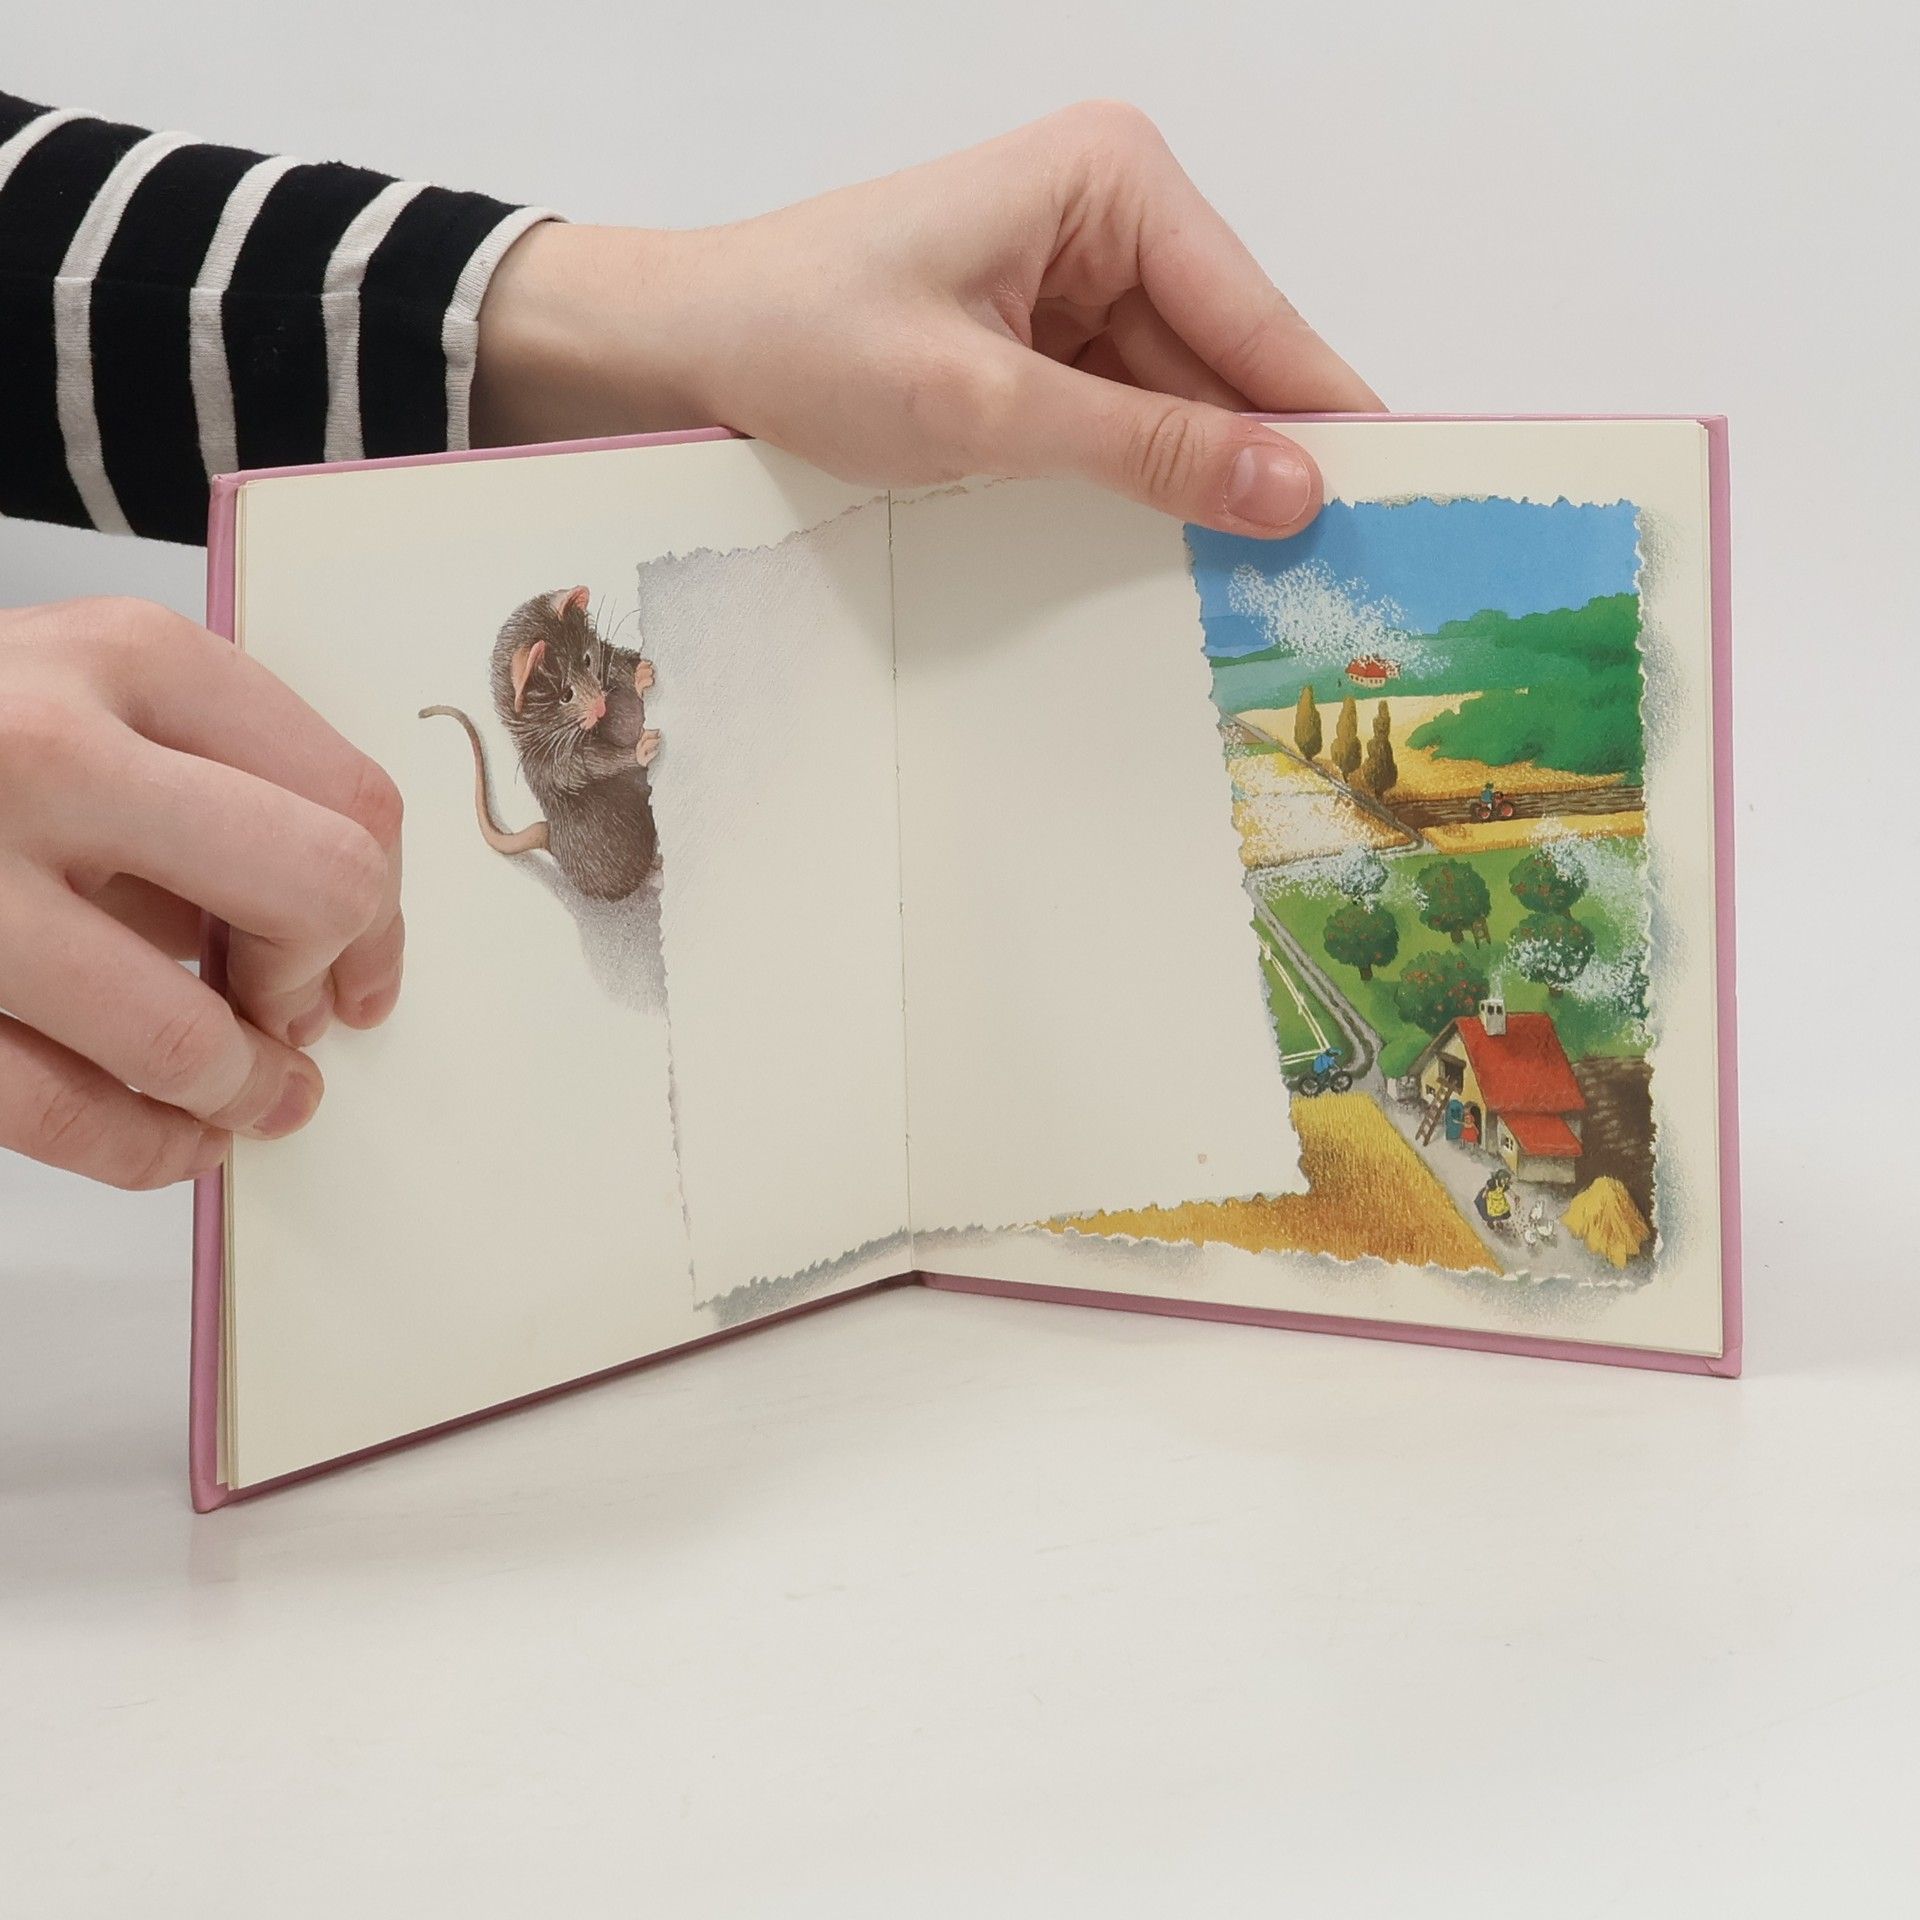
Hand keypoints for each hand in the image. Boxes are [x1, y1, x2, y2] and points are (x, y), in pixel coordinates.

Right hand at [0, 598, 403, 1188]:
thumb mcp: (81, 695)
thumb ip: (209, 782)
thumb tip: (342, 939)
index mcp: (127, 660)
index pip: (351, 802)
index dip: (383, 913)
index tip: (363, 967)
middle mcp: (48, 752)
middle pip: (317, 888)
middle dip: (324, 979)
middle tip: (294, 1016)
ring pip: (191, 1035)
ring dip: (247, 1090)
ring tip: (252, 1098)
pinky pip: (63, 1112)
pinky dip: (152, 1151)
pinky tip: (180, 1146)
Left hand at [472, 102, 1379, 536]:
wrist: (685, 347)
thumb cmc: (807, 338)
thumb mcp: (988, 407)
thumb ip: (1146, 448)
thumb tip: (1293, 490)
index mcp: (1113, 181)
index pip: (1254, 316)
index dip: (1323, 419)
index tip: (1401, 505)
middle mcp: (1113, 215)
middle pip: (1229, 360)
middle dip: (1267, 461)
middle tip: (1340, 578)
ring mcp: (1079, 279)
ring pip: (1182, 399)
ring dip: (1205, 483)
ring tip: (1270, 588)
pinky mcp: (1045, 340)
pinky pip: (1126, 417)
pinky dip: (1146, 480)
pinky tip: (1180, 550)